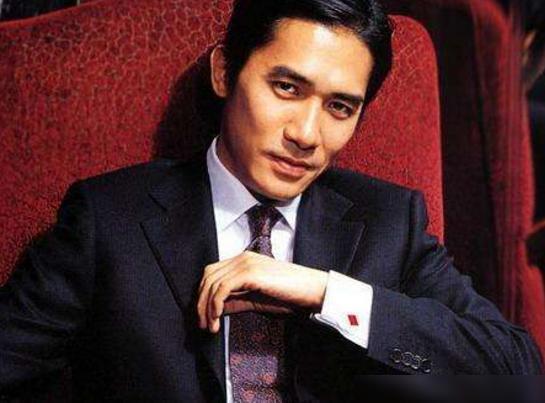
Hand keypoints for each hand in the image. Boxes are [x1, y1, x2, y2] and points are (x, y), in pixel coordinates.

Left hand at [197, 251, 327, 332]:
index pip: (212, 273)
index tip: (205, 318)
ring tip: (211, 326)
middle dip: (201, 302)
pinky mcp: (250, 272)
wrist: (312, 292)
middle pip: (208, 276)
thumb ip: (235, 300)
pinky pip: (222, 288)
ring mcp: (246, 263)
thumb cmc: (289, 296)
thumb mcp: (255, 299)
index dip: (203, 295)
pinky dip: (215, 305)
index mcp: (243, 260)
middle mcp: (242, 258)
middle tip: (204, 325)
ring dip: (206, 308)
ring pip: (212, 283)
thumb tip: (215, 310)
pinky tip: (218, 319)